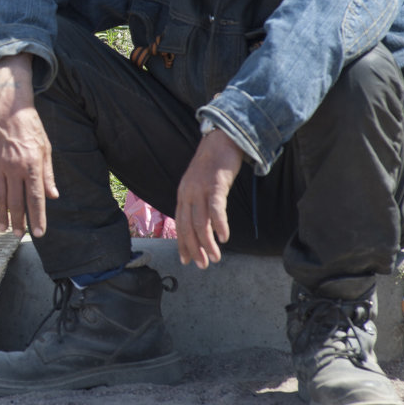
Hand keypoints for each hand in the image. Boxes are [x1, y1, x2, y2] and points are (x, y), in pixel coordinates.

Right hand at [0, 54, 57, 238]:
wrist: (7, 106)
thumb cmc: (30, 126)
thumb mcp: (46, 148)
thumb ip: (48, 174)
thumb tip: (52, 196)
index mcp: (31, 164)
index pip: (35, 198)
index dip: (38, 217)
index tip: (39, 233)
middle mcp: (13, 167)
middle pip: (15, 201)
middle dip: (19, 221)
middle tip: (19, 235)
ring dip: (1, 215)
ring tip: (3, 228)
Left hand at [175, 127, 242, 268]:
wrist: (221, 139)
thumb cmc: (213, 165)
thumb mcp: (200, 185)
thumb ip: (199, 202)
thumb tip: (204, 224)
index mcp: (183, 194)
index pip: (179, 224)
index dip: (182, 243)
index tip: (185, 260)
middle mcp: (188, 193)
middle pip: (187, 226)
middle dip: (193, 249)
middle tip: (202, 265)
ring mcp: (200, 189)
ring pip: (200, 222)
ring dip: (207, 243)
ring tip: (215, 258)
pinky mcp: (215, 184)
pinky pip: (216, 208)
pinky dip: (219, 225)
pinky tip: (224, 238)